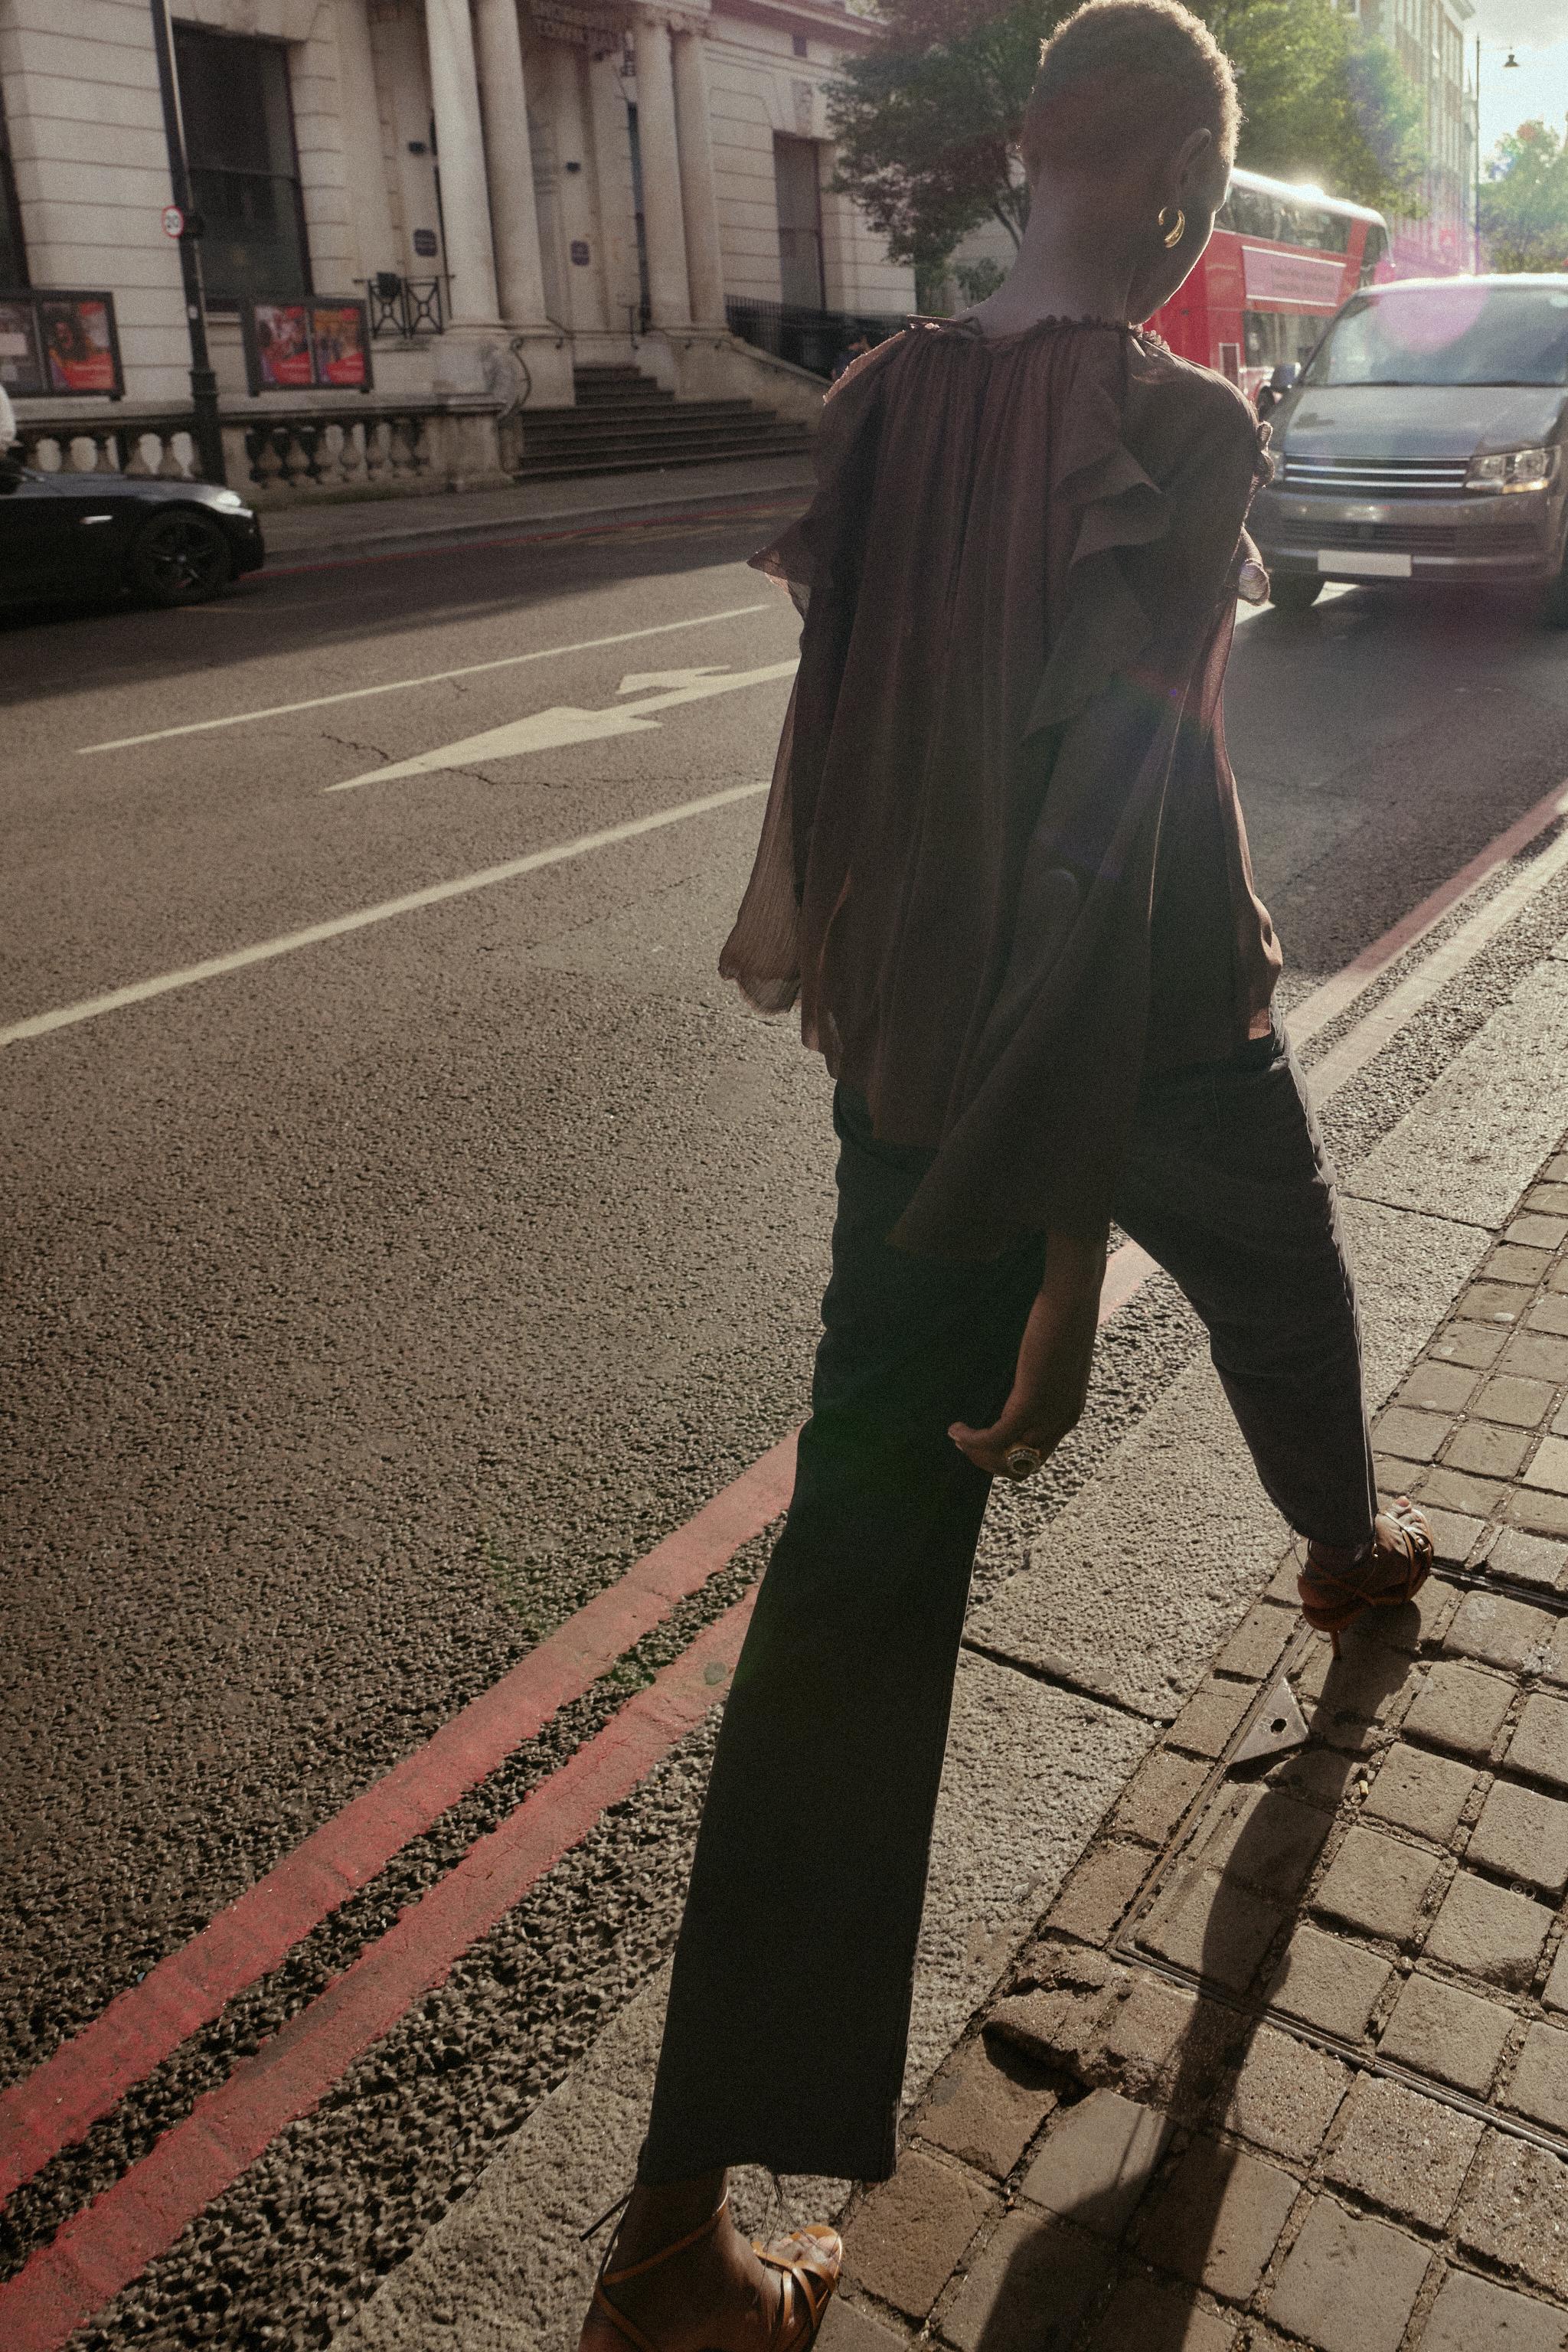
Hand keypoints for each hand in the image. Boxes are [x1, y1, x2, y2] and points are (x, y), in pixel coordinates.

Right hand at [949, 1228, 1107, 1478]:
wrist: (1071, 1300)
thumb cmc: (1062, 1321)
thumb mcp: (1054, 1360)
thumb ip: (1042, 1379)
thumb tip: (1021, 1381)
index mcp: (1068, 1414)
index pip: (1035, 1457)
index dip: (1004, 1457)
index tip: (979, 1440)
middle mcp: (1062, 1421)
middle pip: (1021, 1466)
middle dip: (987, 1461)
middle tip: (963, 1443)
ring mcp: (1048, 1415)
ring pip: (1007, 1457)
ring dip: (976, 1452)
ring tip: (956, 1436)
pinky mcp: (1031, 1403)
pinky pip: (996, 1438)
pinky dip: (972, 1439)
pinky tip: (955, 1428)